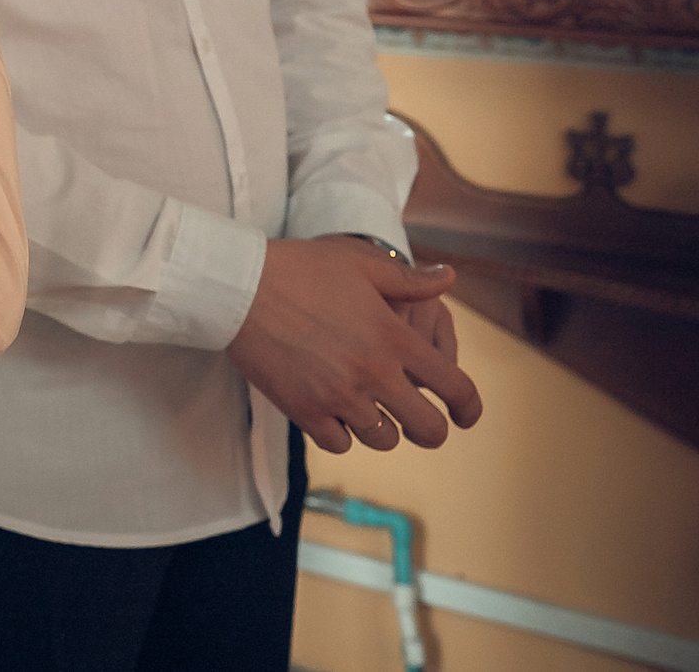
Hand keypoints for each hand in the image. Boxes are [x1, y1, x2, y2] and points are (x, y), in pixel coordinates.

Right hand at [227, 236, 482, 454]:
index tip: (465, 416)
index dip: (470, 408)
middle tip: (419, 422)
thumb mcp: (359, 263)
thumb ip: (409, 279)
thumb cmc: (298, 268)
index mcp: (394, 339)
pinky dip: (342, 434)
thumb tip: (449, 278)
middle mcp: (373, 374)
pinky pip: (339, 444)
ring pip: (382, 439)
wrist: (237, 286)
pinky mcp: (303, 410)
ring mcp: (338, 397)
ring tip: (367, 408)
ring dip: (381, 428)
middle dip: (431, 430)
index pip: (455, 388)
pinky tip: (333, 413)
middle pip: (427, 430)